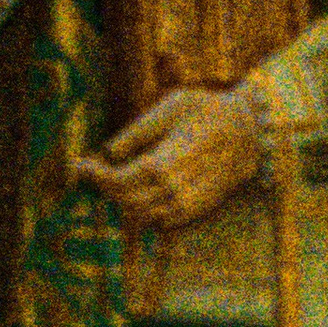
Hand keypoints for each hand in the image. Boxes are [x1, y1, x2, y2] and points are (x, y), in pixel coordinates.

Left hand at [77, 82, 263, 231]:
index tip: (77, 165)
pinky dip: (140, 209)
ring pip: (139, 215)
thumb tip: (109, 150)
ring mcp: (184, 206)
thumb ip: (138, 132)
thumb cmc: (209, 111)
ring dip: (121, 200)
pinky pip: (157, 220)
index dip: (94, 176)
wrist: (249, 133)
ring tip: (109, 179)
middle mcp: (171, 192)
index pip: (117, 181)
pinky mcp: (193, 212)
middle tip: (89, 170)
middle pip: (124, 201)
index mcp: (162, 165)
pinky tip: (135, 191)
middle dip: (103, 187)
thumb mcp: (171, 106)